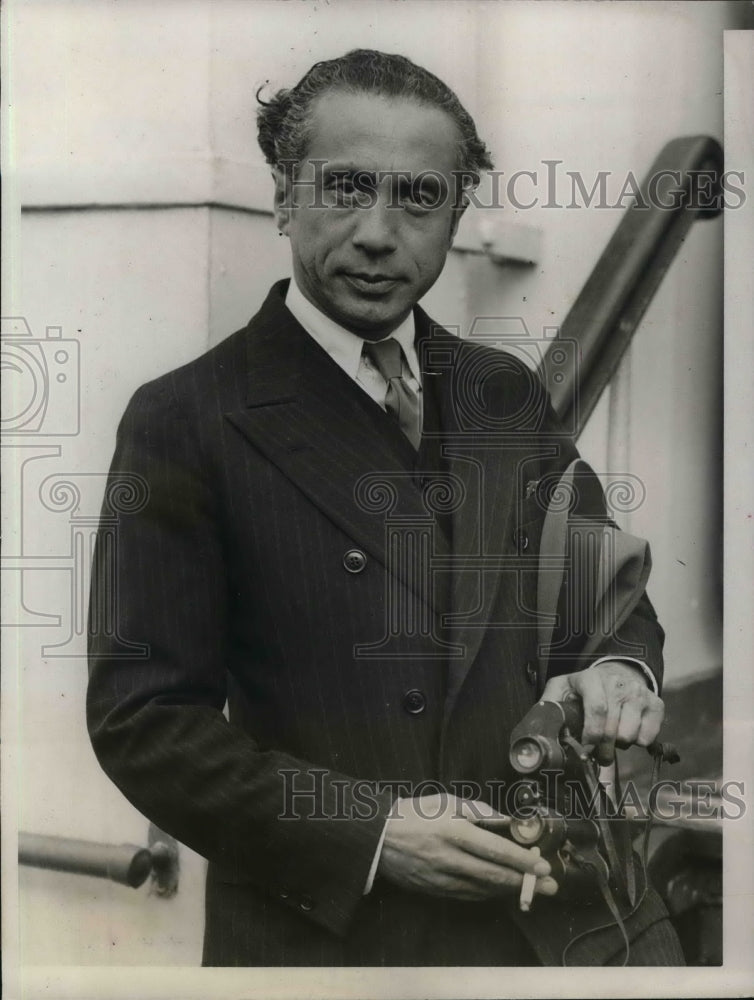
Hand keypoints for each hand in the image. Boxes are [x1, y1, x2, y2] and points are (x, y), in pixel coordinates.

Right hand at [376, 794, 557, 901]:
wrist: (377, 838)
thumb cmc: (413, 814)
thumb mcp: (445, 800)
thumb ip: (478, 810)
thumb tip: (505, 820)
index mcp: (452, 830)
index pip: (495, 849)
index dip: (521, 860)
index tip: (542, 865)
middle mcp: (449, 858)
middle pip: (494, 876)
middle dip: (526, 882)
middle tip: (550, 886)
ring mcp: (441, 878)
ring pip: (484, 890)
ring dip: (511, 891)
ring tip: (534, 891)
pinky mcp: (435, 891)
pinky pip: (469, 896)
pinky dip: (490, 894)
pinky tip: (503, 891)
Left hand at [541, 660, 663, 764]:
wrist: (616, 673)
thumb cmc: (585, 687)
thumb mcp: (562, 688)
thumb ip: (549, 704)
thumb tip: (540, 725)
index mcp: (591, 678)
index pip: (597, 709)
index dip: (592, 735)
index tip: (587, 749)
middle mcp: (617, 683)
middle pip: (613, 729)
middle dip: (602, 749)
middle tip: (597, 753)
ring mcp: (639, 692)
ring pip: (630, 735)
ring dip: (619, 743)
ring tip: (612, 734)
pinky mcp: (656, 703)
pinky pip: (648, 737)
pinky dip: (638, 741)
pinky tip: (628, 730)